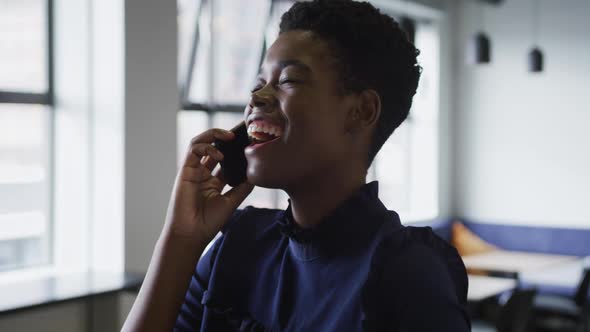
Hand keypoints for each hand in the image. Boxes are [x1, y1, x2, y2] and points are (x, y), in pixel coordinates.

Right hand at [164, 128, 253, 244]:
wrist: (192, 234)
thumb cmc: (208, 222)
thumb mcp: (232, 201)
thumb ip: (242, 187)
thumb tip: (256, 174)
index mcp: (214, 181)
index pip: (224, 159)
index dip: (234, 149)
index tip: (248, 142)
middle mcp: (203, 174)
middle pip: (212, 147)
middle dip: (224, 137)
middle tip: (240, 133)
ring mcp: (194, 171)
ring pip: (200, 143)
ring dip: (214, 135)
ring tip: (229, 137)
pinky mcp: (185, 170)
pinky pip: (193, 150)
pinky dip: (206, 146)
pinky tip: (219, 155)